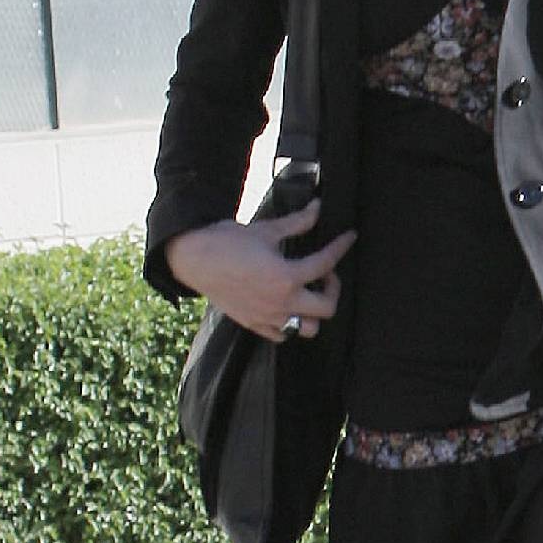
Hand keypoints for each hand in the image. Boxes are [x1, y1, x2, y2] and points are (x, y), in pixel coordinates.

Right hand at [163, 199, 355, 342]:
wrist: (193, 258)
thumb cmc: (226, 242)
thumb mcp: (266, 230)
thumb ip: (297, 223)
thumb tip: (318, 208)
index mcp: (286, 276)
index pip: (325, 264)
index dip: (341, 247)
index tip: (349, 238)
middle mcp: (281, 302)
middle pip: (327, 308)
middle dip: (332, 289)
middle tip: (325, 275)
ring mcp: (268, 317)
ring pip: (308, 329)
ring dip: (314, 313)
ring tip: (308, 294)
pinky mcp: (254, 324)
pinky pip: (282, 335)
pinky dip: (290, 325)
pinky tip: (287, 307)